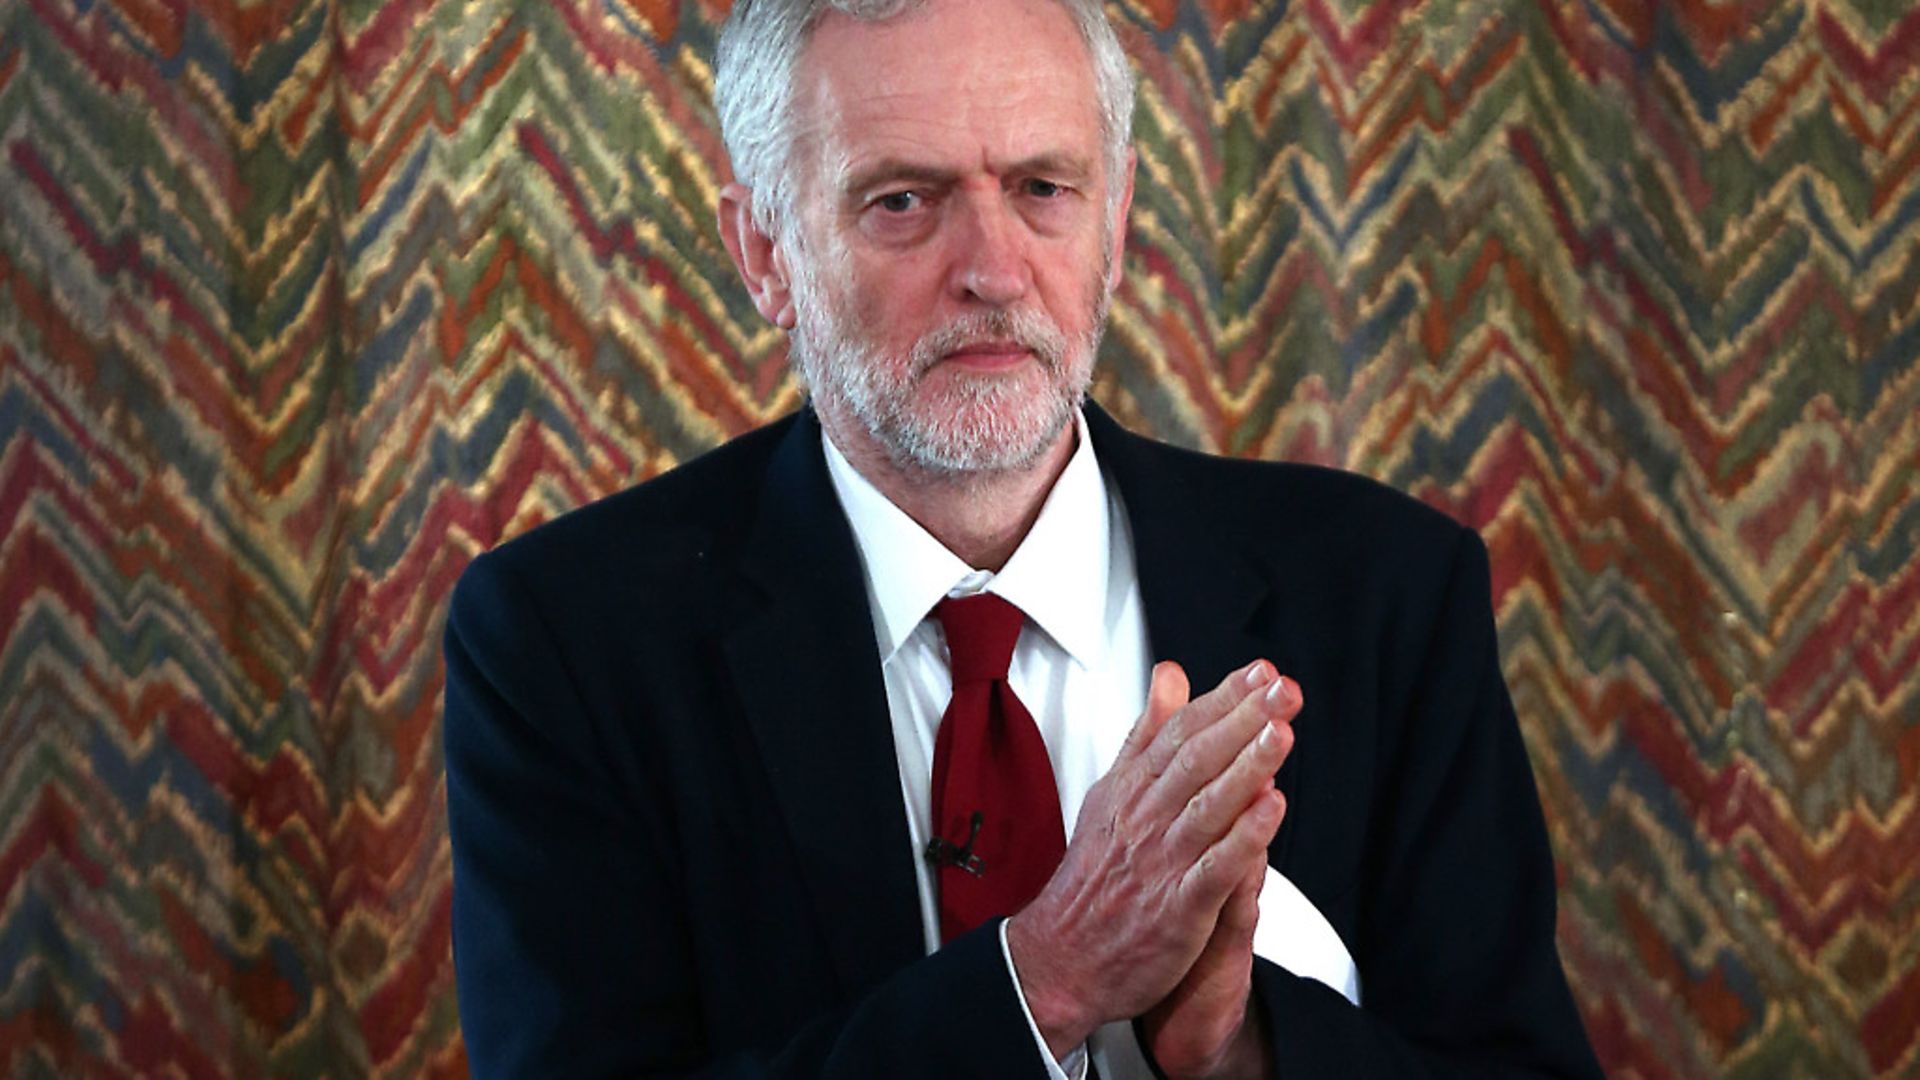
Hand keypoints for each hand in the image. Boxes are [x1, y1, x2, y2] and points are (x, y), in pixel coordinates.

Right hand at [1006, 660, 1299, 1055]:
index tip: (1260, 673)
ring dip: (1247, 768)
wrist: (1063, 957)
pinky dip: (1243, 839)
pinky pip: (1214, 868)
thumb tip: (1171, 676)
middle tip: (1281, 690)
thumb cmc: (1093, 876)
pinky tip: (1270, 811)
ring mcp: (1162, 862)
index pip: (1182, 731)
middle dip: (1243, 720)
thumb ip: (1147, 732)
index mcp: (1133, 788)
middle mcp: (1147, 818)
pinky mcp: (1177, 908)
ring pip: (1208, 806)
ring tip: (1279, 734)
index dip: (1224, 699)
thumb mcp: (1111, 790)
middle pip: (1197, 758)